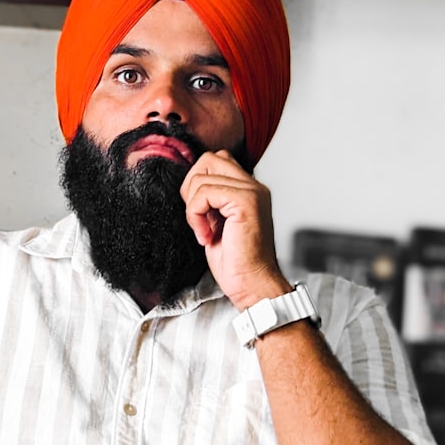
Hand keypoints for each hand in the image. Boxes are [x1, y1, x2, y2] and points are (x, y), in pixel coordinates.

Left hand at [179, 149, 290, 308]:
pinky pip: (204, 193)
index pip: (216, 160)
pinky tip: (207, 236)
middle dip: (192, 187)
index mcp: (249, 189)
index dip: (197, 183)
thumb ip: (211, 200)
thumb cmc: (236, 261)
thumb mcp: (217, 222)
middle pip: (208, 159)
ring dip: (193, 207)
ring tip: (205, 231)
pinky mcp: (245, 202)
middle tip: (198, 217)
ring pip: (201, 177)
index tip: (199, 215)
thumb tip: (191, 185)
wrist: (252, 285)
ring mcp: (252, 192)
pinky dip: (196, 215)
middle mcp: (254, 186)